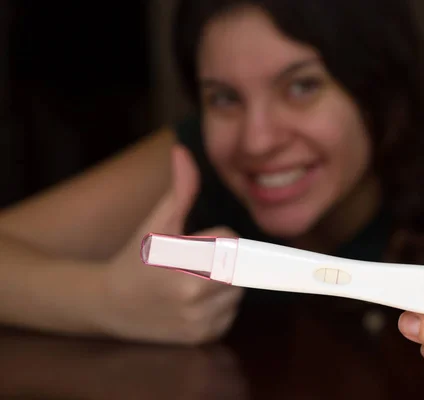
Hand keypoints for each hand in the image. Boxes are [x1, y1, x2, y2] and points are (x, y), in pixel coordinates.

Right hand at [100, 144, 243, 344]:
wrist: (108, 304)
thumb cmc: (135, 259)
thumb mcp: (156, 223)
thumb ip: (179, 190)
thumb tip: (184, 152)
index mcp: (184, 263)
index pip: (232, 243)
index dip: (218, 239)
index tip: (197, 244)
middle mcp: (193, 296)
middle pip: (240, 269)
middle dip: (225, 263)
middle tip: (195, 264)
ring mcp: (198, 321)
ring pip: (238, 293)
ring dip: (224, 285)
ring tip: (193, 282)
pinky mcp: (201, 338)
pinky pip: (230, 315)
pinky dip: (219, 307)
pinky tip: (192, 302)